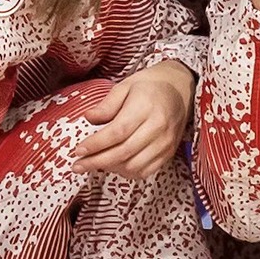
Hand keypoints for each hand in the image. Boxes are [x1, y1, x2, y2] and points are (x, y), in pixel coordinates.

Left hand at [73, 59, 194, 179]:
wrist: (181, 89)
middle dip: (96, 162)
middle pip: (123, 152)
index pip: (117, 131)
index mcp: (146, 106)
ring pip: (133, 166)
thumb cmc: (149, 86)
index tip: (78, 151)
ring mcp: (165, 142)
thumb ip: (107, 104)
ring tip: (95, 163)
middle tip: (77, 165)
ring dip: (110, 168)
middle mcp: (158, 126)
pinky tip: (115, 165)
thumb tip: (88, 118)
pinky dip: (127, 173)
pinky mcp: (169, 153)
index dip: (96, 144)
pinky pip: (145, 171)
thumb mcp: (125, 86)